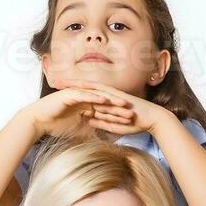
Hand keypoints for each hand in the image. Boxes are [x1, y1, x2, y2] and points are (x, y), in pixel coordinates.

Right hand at [24, 87, 134, 138]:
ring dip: (111, 101)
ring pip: (98, 98)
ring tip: (124, 105)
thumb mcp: (78, 132)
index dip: (118, 118)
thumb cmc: (56, 126)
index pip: (105, 113)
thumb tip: (102, 143)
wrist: (39, 121)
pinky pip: (85, 95)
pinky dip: (94, 97)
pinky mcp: (70, 94)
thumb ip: (90, 133)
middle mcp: (84, 100)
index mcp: (87, 108)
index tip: (131, 124)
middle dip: (119, 110)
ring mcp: (78, 95)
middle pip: (105, 105)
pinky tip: (105, 100)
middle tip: (133, 114)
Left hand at [54, 79, 172, 135]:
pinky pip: (98, 88)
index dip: (71, 95)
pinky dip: (86, 86)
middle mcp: (106, 95)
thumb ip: (101, 122)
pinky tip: (75, 84)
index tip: (57, 95)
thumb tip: (88, 120)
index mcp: (104, 102)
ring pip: (88, 86)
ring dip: (74, 83)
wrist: (152, 118)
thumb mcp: (113, 125)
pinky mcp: (115, 93)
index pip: (85, 97)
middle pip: (83, 88)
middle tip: (53, 81)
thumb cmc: (136, 123)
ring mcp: (110, 92)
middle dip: (68, 85)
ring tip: (59, 81)